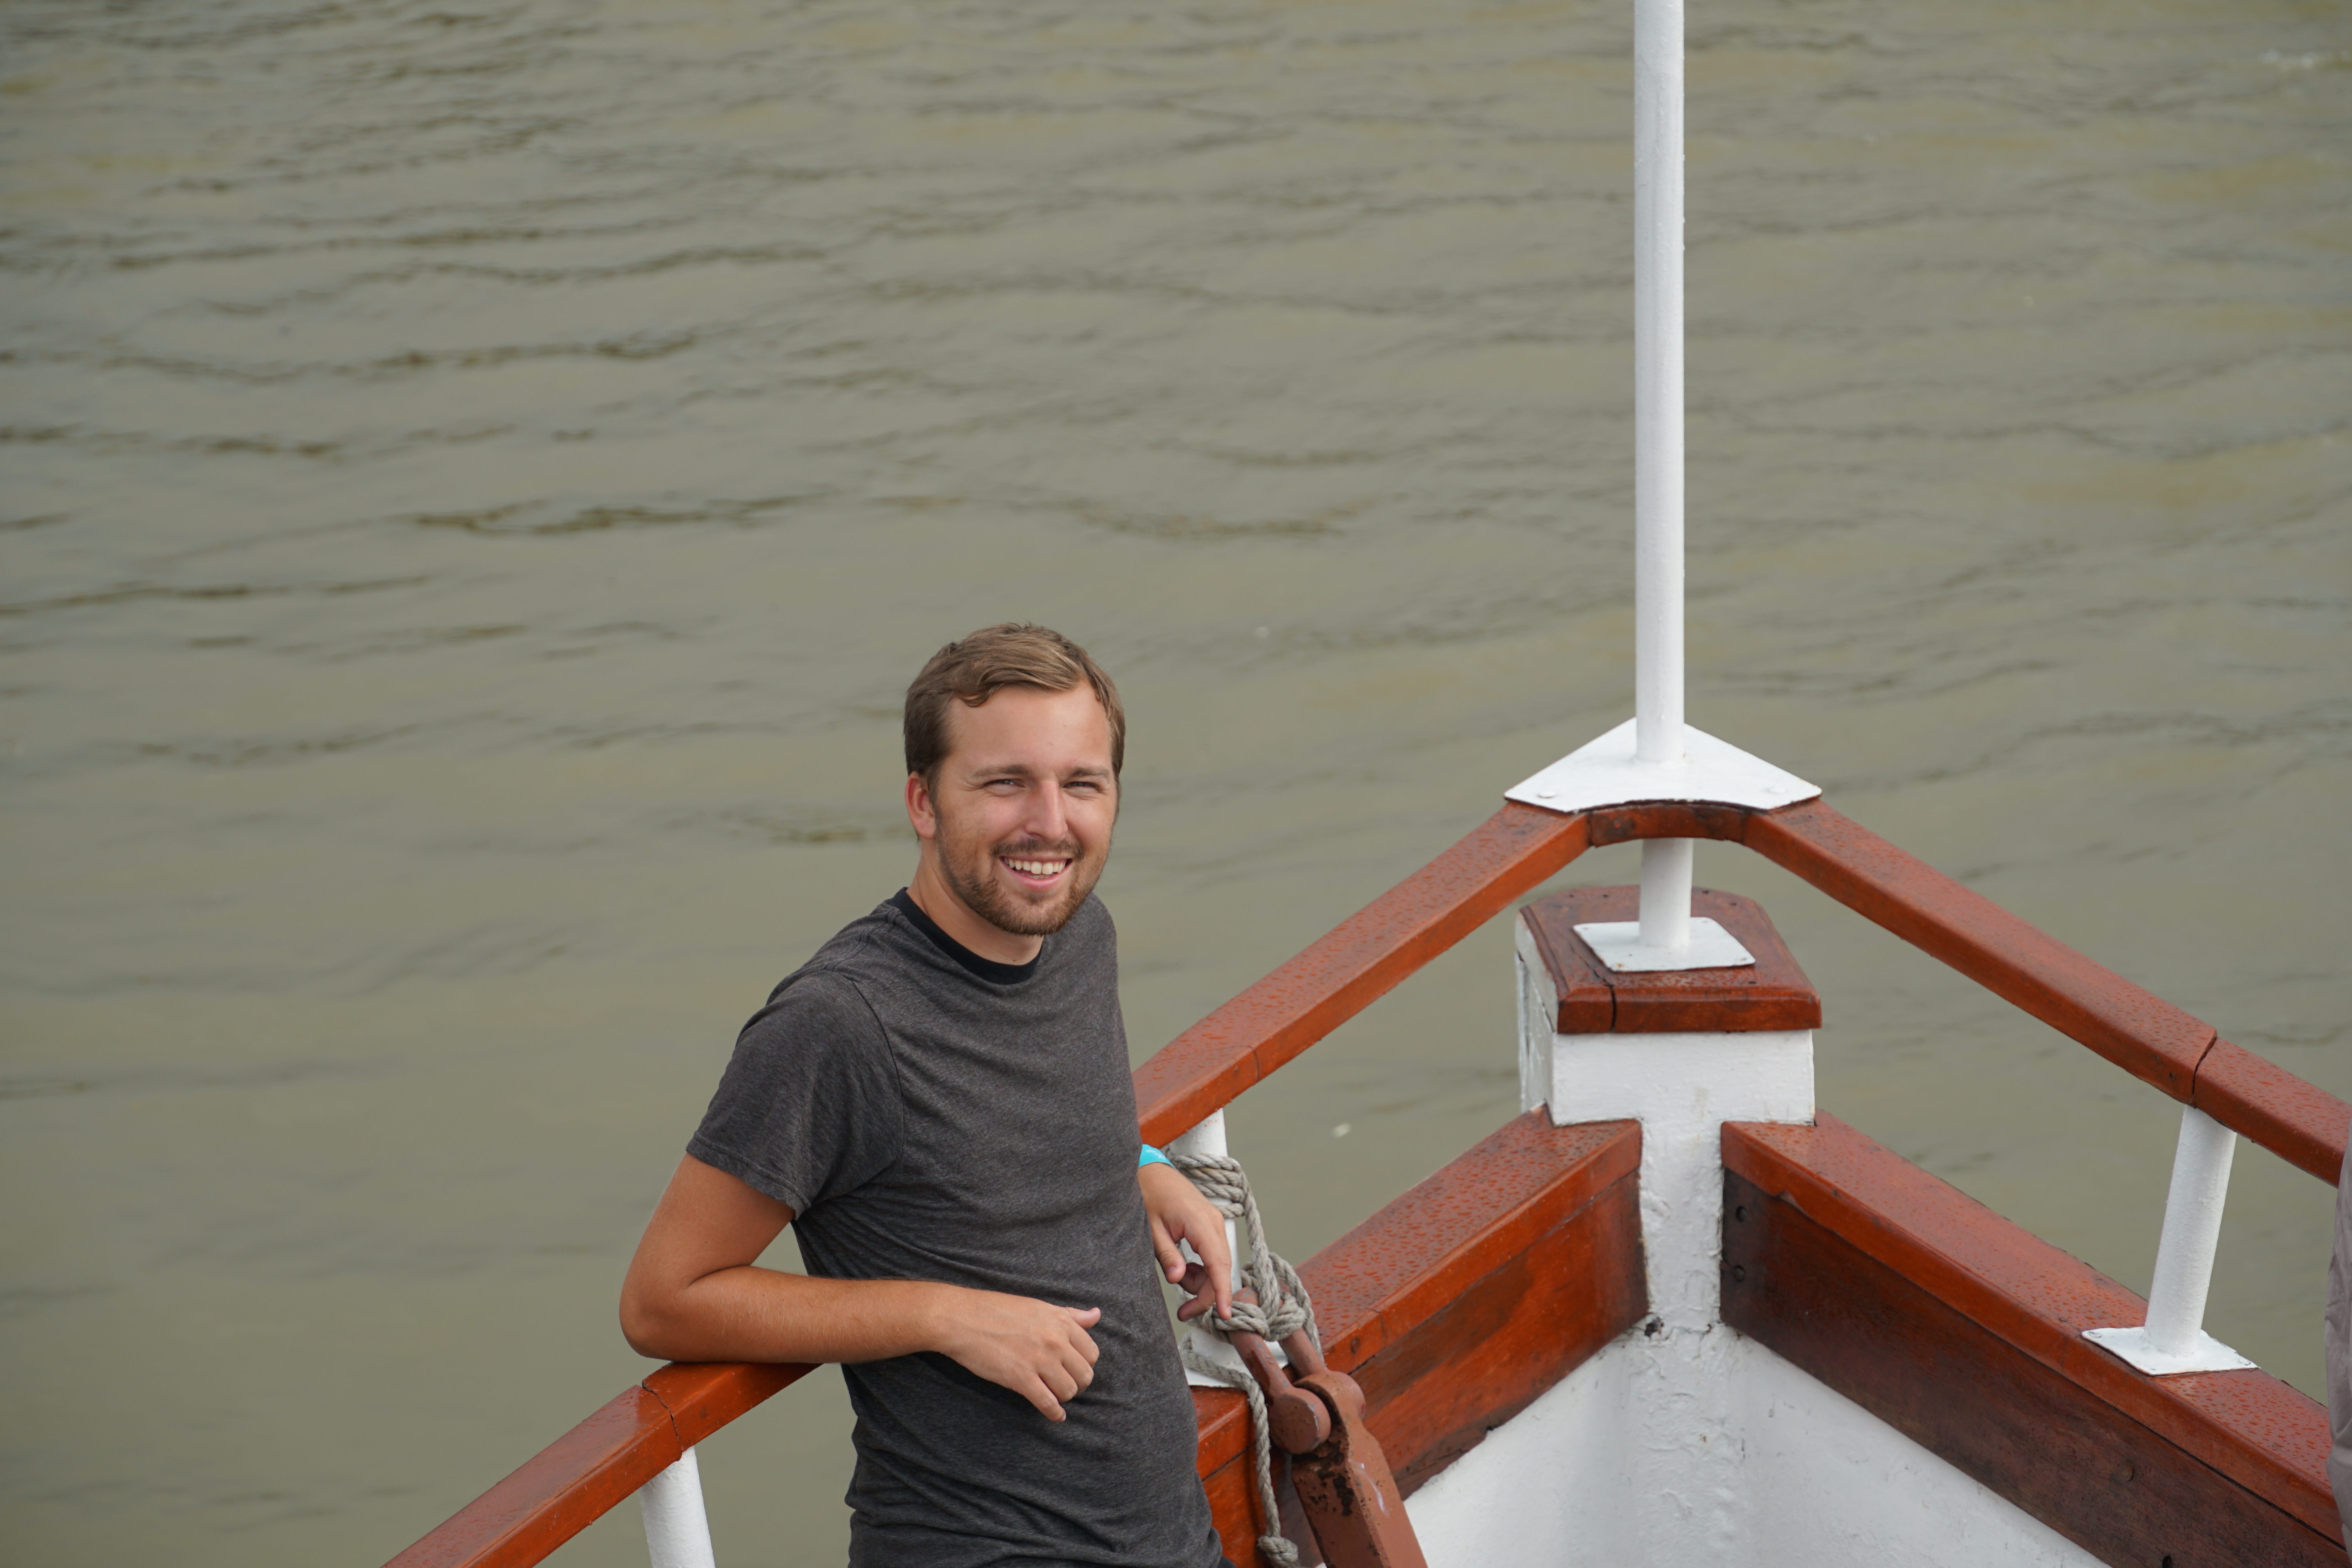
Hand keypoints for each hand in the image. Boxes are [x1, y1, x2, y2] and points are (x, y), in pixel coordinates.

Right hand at [932, 1288, 1101, 1421]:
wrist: (961, 1318)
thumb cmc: (997, 1310)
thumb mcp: (1039, 1306)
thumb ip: (1070, 1314)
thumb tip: (1097, 1315)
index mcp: (1061, 1321)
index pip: (1091, 1353)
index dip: (1084, 1364)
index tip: (1073, 1368)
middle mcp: (1055, 1340)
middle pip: (1084, 1375)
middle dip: (1077, 1383)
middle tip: (1065, 1385)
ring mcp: (1039, 1360)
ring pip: (1069, 1391)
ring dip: (1064, 1397)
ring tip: (1055, 1395)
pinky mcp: (1021, 1378)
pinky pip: (1048, 1403)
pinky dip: (1054, 1414)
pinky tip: (1055, 1416)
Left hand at [1139, 1161, 1233, 1323]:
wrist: (1151, 1171)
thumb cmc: (1148, 1196)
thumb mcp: (1151, 1230)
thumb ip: (1167, 1255)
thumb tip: (1178, 1280)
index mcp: (1201, 1223)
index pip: (1218, 1264)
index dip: (1221, 1292)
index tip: (1224, 1315)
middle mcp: (1215, 1223)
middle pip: (1220, 1269)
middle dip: (1205, 1294)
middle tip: (1183, 1312)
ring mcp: (1215, 1224)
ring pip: (1218, 1265)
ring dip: (1201, 1280)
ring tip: (1175, 1273)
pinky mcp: (1211, 1226)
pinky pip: (1213, 1255)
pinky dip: (1202, 1268)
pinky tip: (1184, 1266)